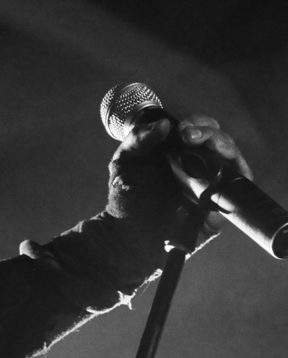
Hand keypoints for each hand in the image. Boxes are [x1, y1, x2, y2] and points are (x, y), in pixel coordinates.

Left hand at [107, 114, 253, 244]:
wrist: (125, 233)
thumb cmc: (125, 197)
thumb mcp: (125, 162)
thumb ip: (139, 139)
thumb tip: (164, 124)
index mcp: (181, 154)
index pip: (203, 131)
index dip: (200, 124)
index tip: (183, 130)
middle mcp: (200, 169)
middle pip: (222, 144)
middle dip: (211, 134)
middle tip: (190, 136)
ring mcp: (210, 190)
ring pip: (233, 164)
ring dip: (224, 150)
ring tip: (206, 147)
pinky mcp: (215, 213)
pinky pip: (233, 197)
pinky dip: (230, 182)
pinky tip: (213, 176)